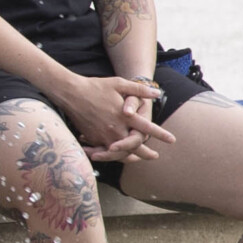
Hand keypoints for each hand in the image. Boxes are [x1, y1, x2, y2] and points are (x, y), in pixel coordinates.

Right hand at [53, 73, 173, 163]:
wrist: (70, 93)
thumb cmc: (95, 86)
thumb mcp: (119, 83)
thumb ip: (139, 89)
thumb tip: (156, 93)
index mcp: (124, 116)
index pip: (147, 128)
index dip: (161, 135)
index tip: (172, 140)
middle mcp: (116, 128)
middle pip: (135, 146)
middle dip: (146, 153)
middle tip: (154, 156)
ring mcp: (103, 135)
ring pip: (120, 153)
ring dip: (130, 157)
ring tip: (137, 158)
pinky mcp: (93, 138)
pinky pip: (106, 150)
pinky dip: (113, 154)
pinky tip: (117, 155)